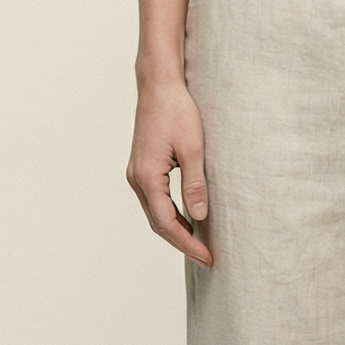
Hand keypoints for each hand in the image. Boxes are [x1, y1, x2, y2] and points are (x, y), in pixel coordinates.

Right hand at [127, 77, 213, 265]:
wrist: (158, 86)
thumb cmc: (177, 111)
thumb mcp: (193, 149)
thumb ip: (195, 184)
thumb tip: (199, 218)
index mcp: (147, 177)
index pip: (167, 223)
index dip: (188, 244)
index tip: (208, 257)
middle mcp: (136, 179)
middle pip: (158, 223)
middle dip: (182, 243)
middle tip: (207, 258)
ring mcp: (136, 174)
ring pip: (154, 214)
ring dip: (176, 231)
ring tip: (200, 245)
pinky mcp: (141, 168)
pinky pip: (154, 201)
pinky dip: (170, 215)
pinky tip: (187, 220)